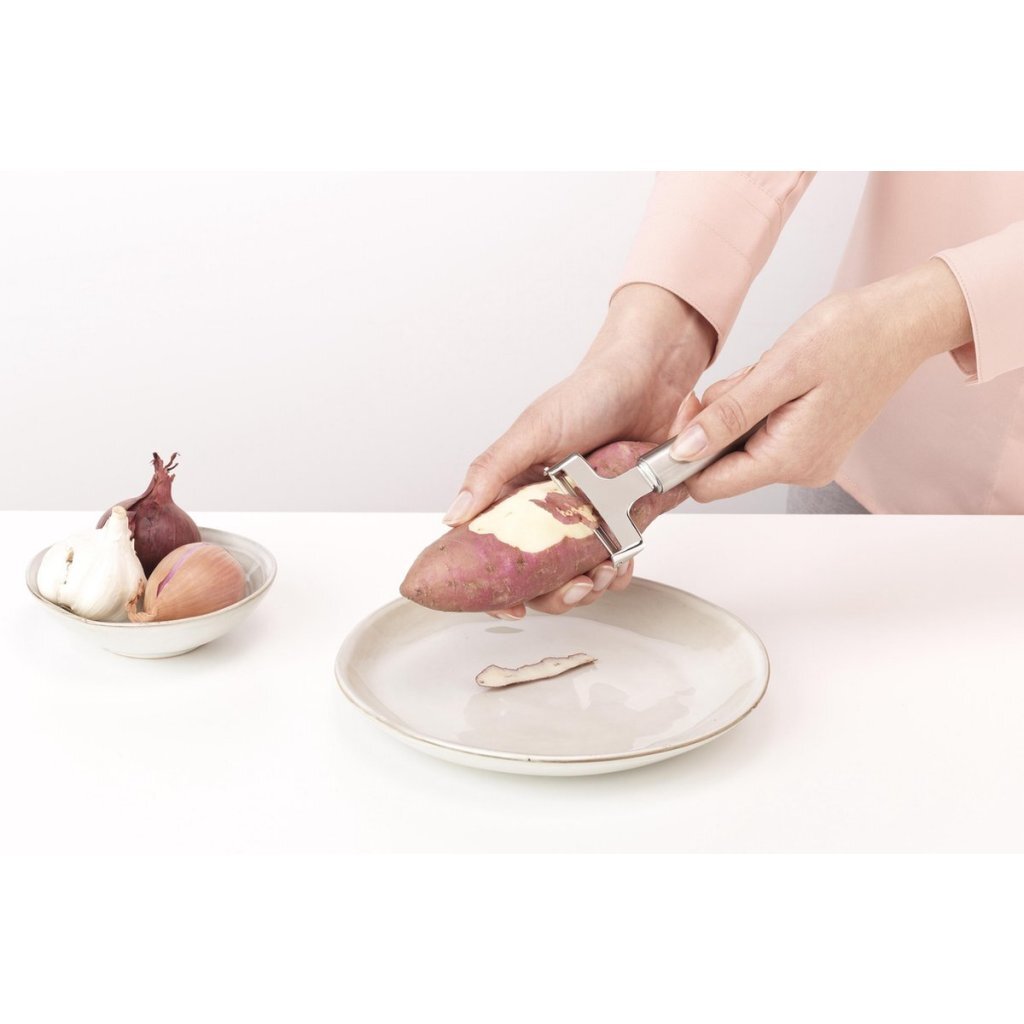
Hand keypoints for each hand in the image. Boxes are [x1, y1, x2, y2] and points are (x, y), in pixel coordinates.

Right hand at [443, 283, 714, 617]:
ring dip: (590, 586)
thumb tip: (454, 516)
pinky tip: (624, 561)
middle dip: (556, 595)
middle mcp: (548, 511)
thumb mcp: (533, 429)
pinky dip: (620, 570)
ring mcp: (587, 519)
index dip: (496, 587)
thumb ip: (491, 470)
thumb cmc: (589, 393)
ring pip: (577, 576)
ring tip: (605, 573)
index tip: (510, 608)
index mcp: (517, 493)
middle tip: (575, 588)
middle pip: (537, 577)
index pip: (493, 551)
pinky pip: (616, 561)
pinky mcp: (624, 519)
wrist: (651, 376)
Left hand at [666, 259, 972, 500]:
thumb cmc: (853, 337)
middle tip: (747, 380)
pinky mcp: (810, 445)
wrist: (903, 323)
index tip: (693, 408)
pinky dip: (758, 407)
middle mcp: (800, 470)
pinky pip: (761, 435)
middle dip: (718, 422)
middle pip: (721, 464)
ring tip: (773, 375)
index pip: (708, 484)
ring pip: (739, 446)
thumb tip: (685, 450)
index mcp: (789, 459)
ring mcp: (807, 460)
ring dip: (740, 409)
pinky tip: (782, 382)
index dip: (686, 452)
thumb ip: (728, 416)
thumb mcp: (779, 371)